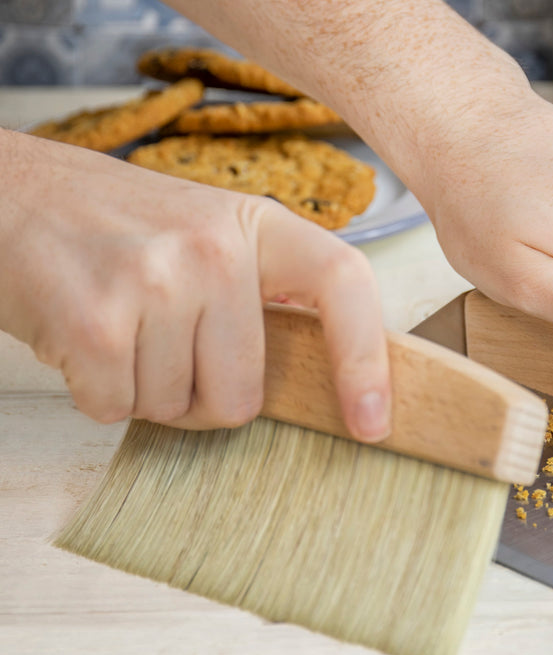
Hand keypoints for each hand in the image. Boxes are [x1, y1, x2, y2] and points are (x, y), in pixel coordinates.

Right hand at [0, 132, 388, 439]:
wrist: (9, 192)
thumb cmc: (116, 225)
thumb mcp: (210, 233)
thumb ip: (263, 293)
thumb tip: (324, 377)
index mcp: (257, 224)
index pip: (342, 282)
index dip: (365, 359)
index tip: (374, 422)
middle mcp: (215, 247)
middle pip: (244, 395)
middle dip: (200, 396)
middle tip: (164, 347)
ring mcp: (156, 280)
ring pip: (176, 409)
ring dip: (144, 390)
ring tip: (121, 328)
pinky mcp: (96, 320)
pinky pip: (118, 408)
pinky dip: (98, 391)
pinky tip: (86, 338)